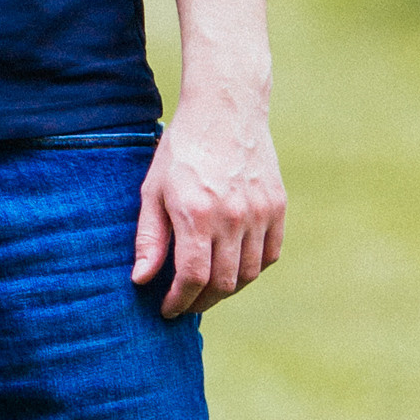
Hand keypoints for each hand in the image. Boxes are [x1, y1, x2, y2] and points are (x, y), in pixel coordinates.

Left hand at [133, 86, 284, 318]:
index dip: (179, 302)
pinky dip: (252, 268)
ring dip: (227, 288)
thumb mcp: (153, 189)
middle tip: (186, 303)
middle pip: (222, 283)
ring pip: (248, 274)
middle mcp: (232, 217)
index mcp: (196, 214)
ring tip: (207, 287)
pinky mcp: (277, 206)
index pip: (193, 278)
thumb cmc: (182, 149)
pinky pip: (269, 255)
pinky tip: (233, 266)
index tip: (168, 310)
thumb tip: (142, 280)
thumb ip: (149, 237)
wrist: (225, 109)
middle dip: (201, 302)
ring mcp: (259, 212)